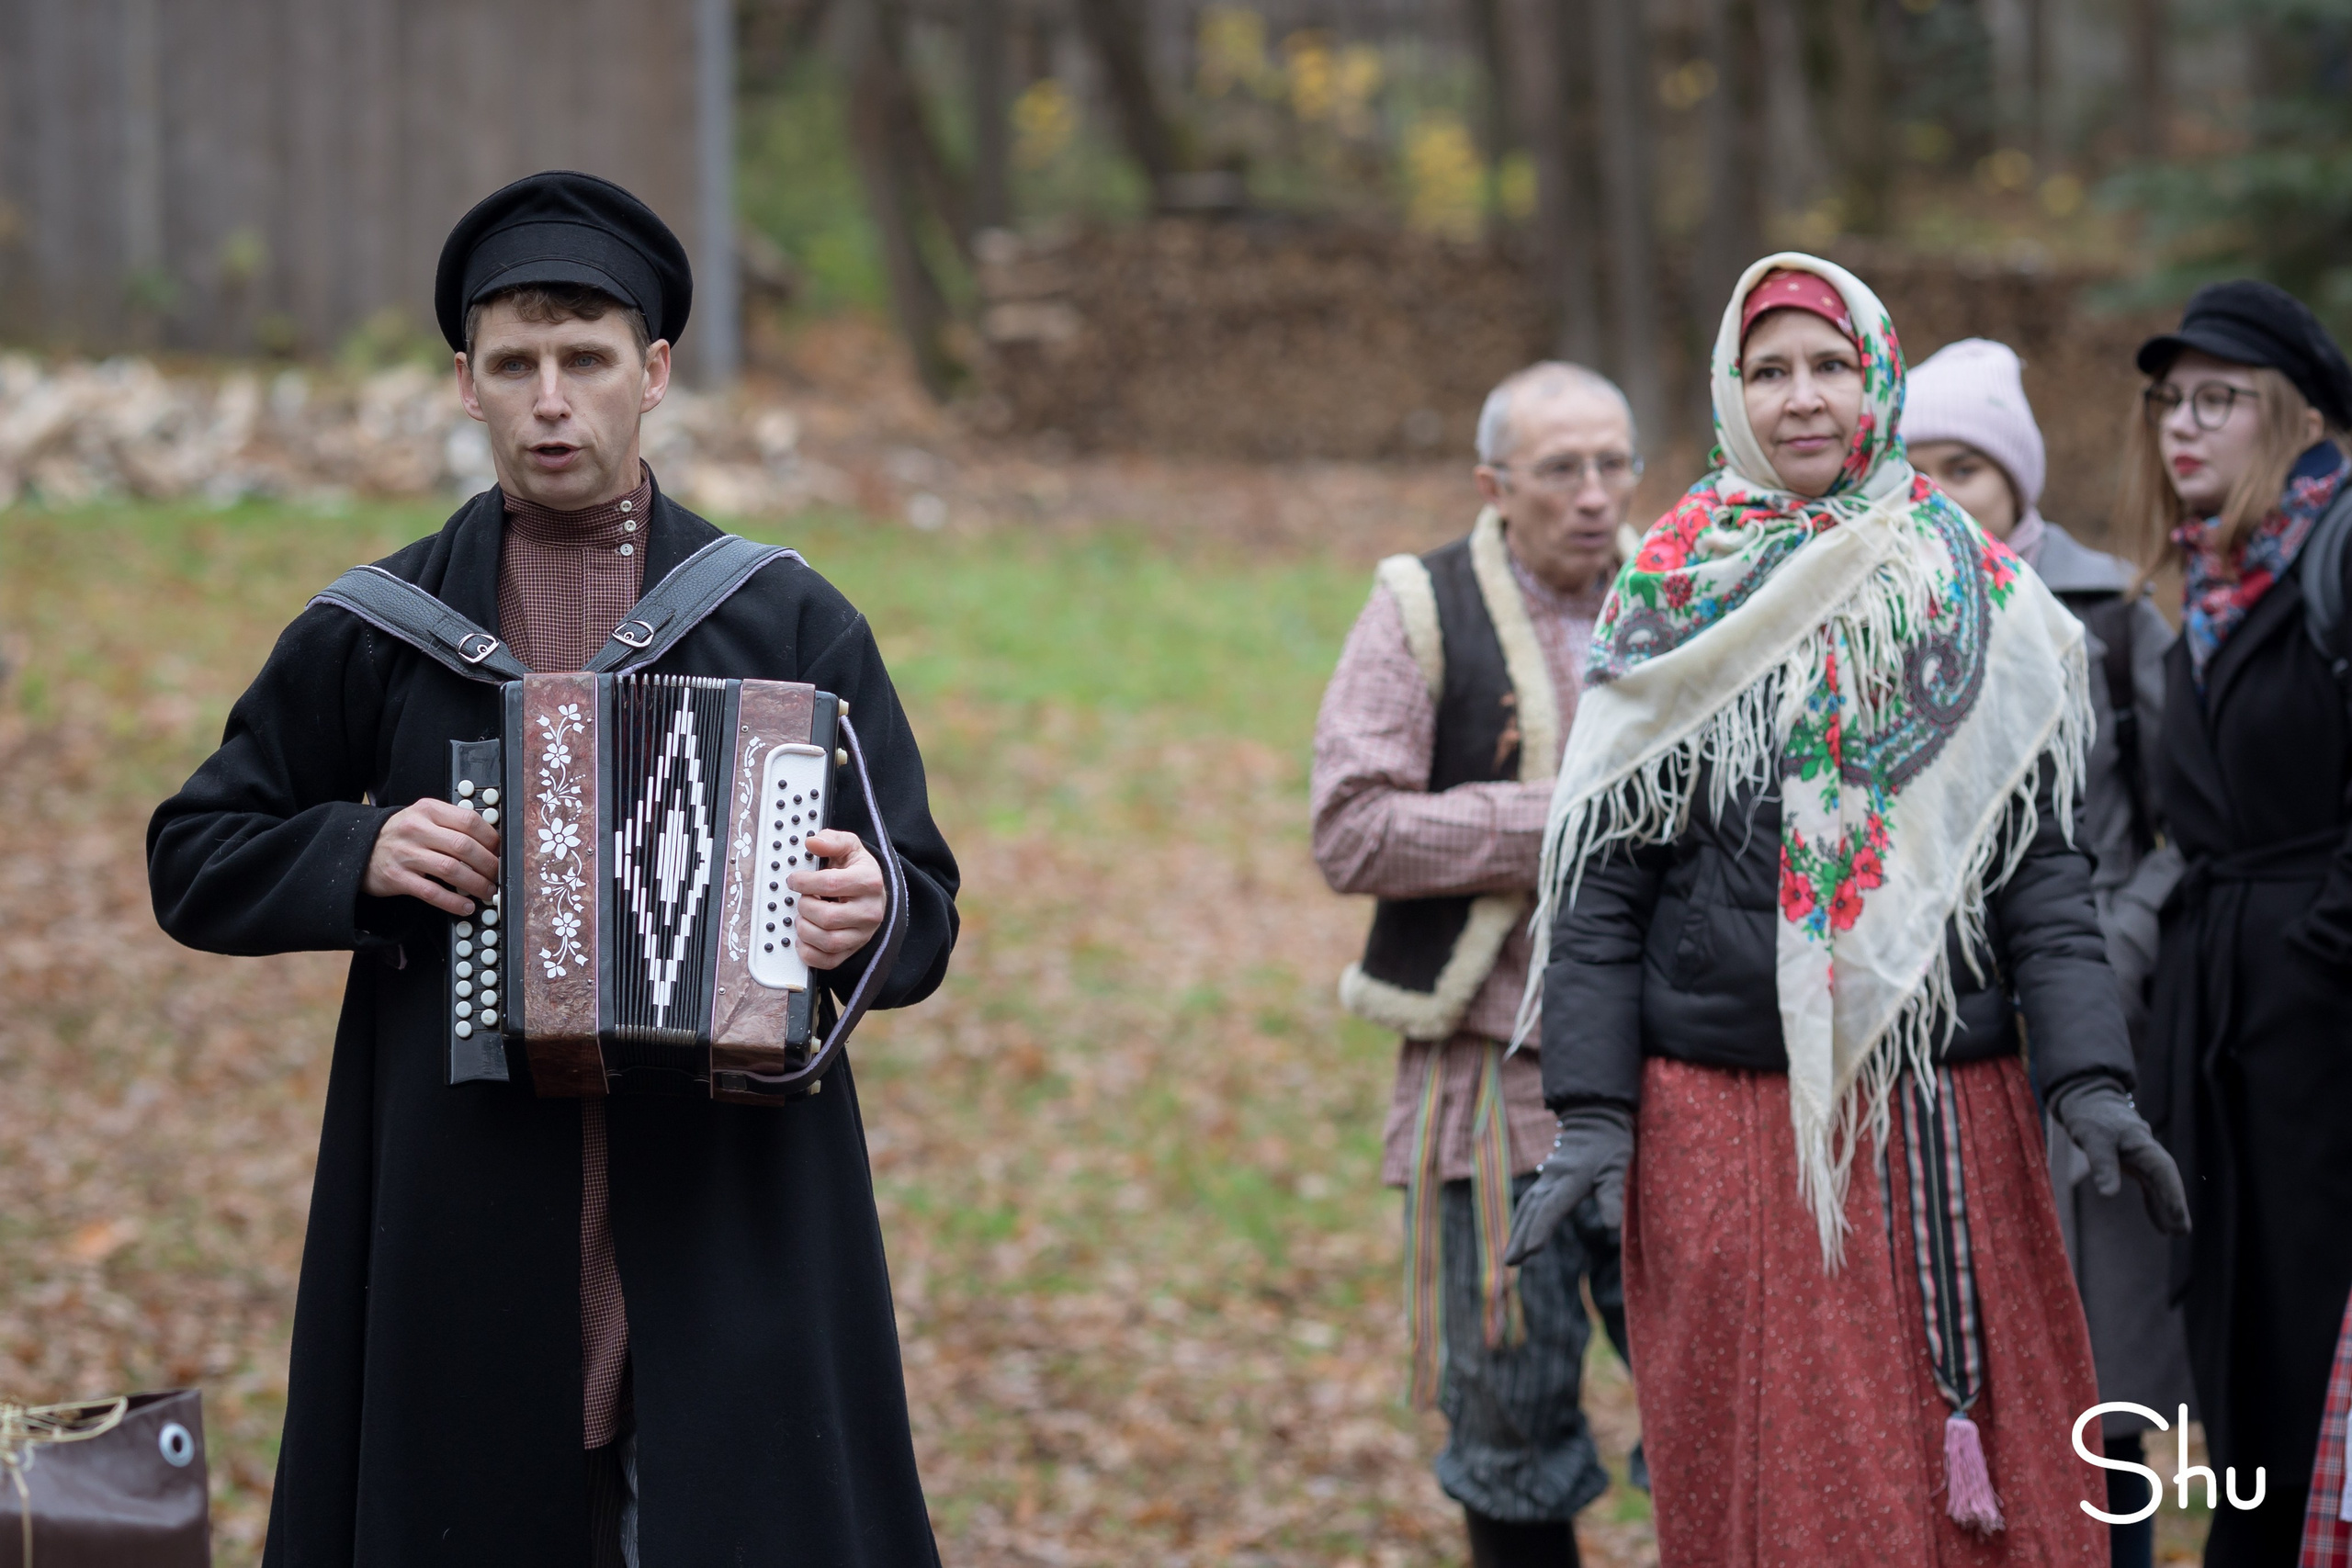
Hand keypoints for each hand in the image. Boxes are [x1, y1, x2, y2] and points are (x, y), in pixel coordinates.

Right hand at [364, 798, 499, 915]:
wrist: (360, 848)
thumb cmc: (401, 834)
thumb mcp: (424, 818)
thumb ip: (452, 824)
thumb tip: (492, 843)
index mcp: (428, 810)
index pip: (469, 820)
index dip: (492, 838)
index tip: (502, 851)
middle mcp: (417, 829)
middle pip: (464, 846)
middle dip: (489, 864)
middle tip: (499, 874)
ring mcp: (406, 854)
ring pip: (451, 870)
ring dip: (476, 884)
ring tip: (488, 892)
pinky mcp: (398, 877)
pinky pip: (432, 892)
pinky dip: (453, 902)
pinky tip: (466, 906)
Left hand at [789, 829, 884, 969]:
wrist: (875, 894)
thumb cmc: (858, 871)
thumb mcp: (850, 848)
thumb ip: (832, 841)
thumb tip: (813, 842)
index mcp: (869, 882)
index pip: (831, 884)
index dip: (805, 882)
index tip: (795, 880)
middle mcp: (870, 911)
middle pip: (828, 917)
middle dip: (805, 907)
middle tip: (803, 899)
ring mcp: (862, 934)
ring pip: (828, 941)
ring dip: (805, 929)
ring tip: (804, 917)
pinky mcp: (853, 950)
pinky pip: (828, 961)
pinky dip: (809, 952)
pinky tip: (804, 938)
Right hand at [1503, 1103, 1634, 1264]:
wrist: (1594, 1118)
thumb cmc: (1610, 1146)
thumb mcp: (1616, 1169)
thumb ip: (1612, 1196)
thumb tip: (1611, 1227)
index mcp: (1571, 1178)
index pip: (1553, 1208)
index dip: (1541, 1229)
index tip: (1531, 1251)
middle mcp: (1554, 1179)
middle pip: (1533, 1211)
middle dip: (1521, 1238)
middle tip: (1511, 1263)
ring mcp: (1547, 1178)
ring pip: (1527, 1207)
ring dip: (1517, 1232)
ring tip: (1511, 1257)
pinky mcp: (1546, 1179)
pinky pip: (1530, 1202)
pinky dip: (1522, 1220)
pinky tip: (1518, 1233)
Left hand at [2051, 1076, 2190, 1235]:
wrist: (2088, 1100)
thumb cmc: (2090, 1118)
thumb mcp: (2092, 1139)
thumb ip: (2102, 1165)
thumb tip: (2108, 1195)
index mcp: (2142, 1143)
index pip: (2162, 1170)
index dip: (2172, 1193)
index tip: (2177, 1215)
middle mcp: (2148, 1151)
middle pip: (2167, 1179)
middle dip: (2175, 1204)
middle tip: (2182, 1231)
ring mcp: (2143, 1157)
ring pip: (2160, 1184)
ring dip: (2167, 1207)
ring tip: (2176, 1233)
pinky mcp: (2135, 1162)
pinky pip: (2150, 1186)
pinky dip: (2155, 1203)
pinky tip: (2161, 1226)